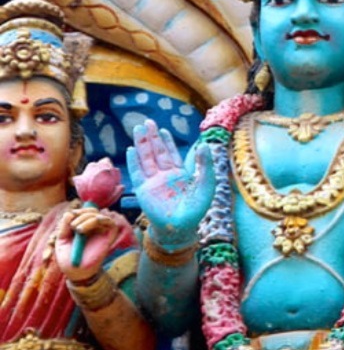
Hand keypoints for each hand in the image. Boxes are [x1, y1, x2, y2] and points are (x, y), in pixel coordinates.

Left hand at [56, 207, 119, 281]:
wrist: (76, 271)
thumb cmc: (68, 257)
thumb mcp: (61, 239)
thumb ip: (64, 226)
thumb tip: (69, 213)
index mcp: (84, 226)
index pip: (85, 211)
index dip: (78, 211)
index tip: (69, 218)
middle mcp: (95, 227)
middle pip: (93, 210)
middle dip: (81, 214)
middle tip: (72, 226)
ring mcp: (103, 231)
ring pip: (99, 215)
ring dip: (86, 218)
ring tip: (77, 230)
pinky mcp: (110, 236)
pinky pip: (109, 222)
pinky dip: (96, 220)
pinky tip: (83, 230)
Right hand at [127, 120, 214, 248]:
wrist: (182, 227)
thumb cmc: (196, 209)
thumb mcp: (206, 184)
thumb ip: (205, 165)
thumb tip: (204, 144)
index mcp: (179, 174)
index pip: (171, 154)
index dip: (167, 142)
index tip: (162, 130)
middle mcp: (165, 176)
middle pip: (157, 152)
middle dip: (152, 137)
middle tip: (147, 122)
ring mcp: (153, 182)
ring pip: (147, 158)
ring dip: (142, 144)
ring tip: (138, 129)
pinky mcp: (144, 189)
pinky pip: (137, 172)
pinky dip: (134, 161)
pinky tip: (131, 149)